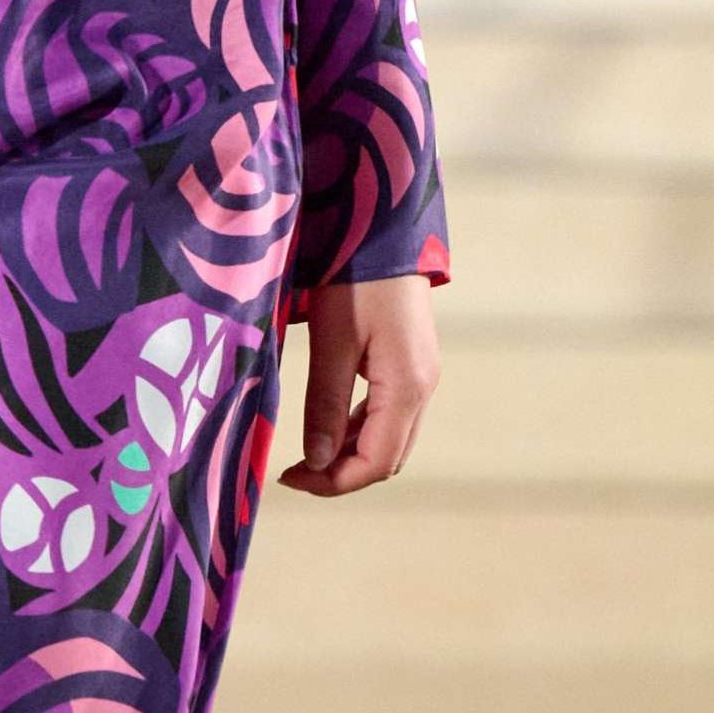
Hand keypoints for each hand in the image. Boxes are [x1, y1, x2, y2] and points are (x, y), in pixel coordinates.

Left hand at [281, 275, 438, 499]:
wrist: (384, 230)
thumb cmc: (355, 280)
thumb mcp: (332, 341)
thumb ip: (325, 403)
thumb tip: (316, 461)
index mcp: (408, 387)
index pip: (377, 462)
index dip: (334, 482)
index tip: (290, 479)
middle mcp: (423, 389)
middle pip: (388, 458)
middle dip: (342, 473)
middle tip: (294, 472)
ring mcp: (421, 376)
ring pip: (389, 438)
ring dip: (350, 453)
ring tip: (305, 454)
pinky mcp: (411, 363)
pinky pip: (388, 413)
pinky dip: (359, 429)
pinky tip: (329, 425)